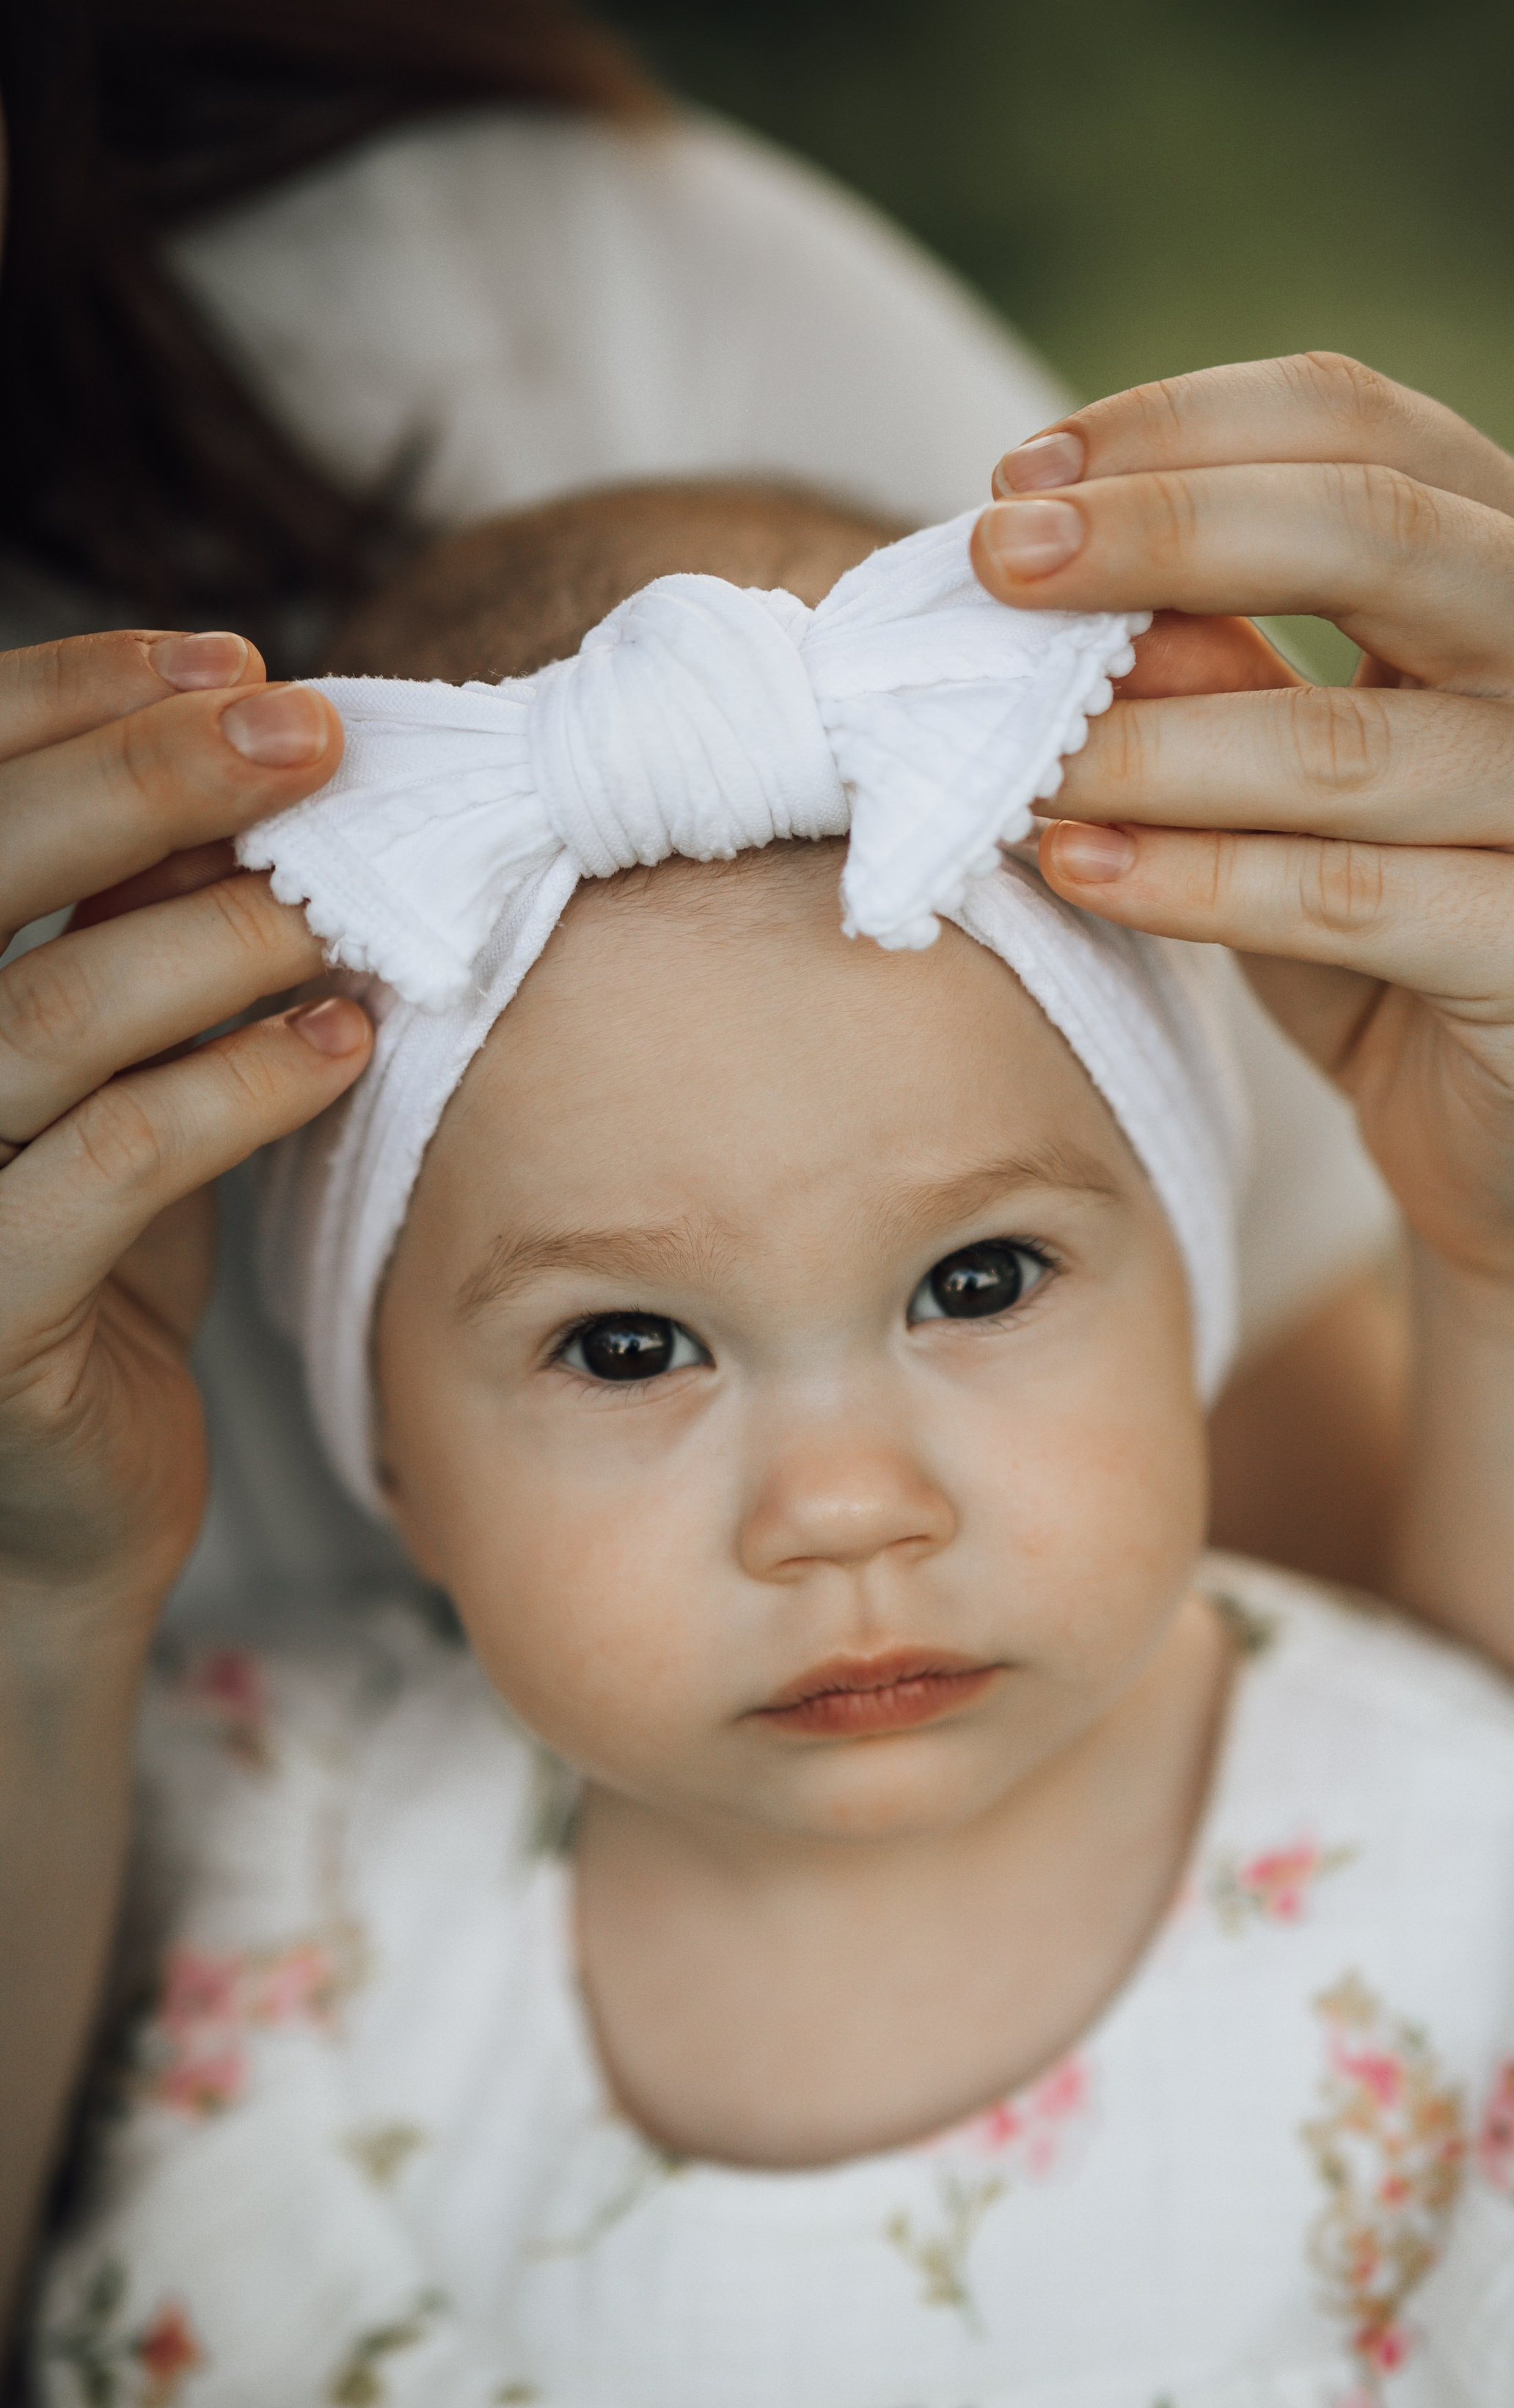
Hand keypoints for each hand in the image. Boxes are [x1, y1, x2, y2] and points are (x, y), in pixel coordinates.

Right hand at [0, 630, 367, 1625]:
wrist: (55, 1511)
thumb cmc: (87, 1270)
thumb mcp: (109, 1078)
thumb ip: (137, 945)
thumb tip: (242, 778)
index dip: (72, 700)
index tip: (235, 657)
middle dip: (146, 779)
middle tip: (306, 735)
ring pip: (44, 1019)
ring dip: (212, 944)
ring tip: (336, 918)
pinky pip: (112, 1167)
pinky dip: (237, 1090)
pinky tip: (337, 1048)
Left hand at [972, 352, 1513, 1282]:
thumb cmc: (1390, 932)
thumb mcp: (1284, 774)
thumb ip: (1213, 665)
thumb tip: (1054, 567)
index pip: (1364, 422)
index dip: (1180, 428)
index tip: (1016, 475)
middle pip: (1379, 534)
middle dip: (1163, 534)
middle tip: (998, 566)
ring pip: (1339, 744)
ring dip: (1142, 747)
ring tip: (1003, 759)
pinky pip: (1349, 902)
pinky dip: (1193, 884)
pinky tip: (1077, 870)